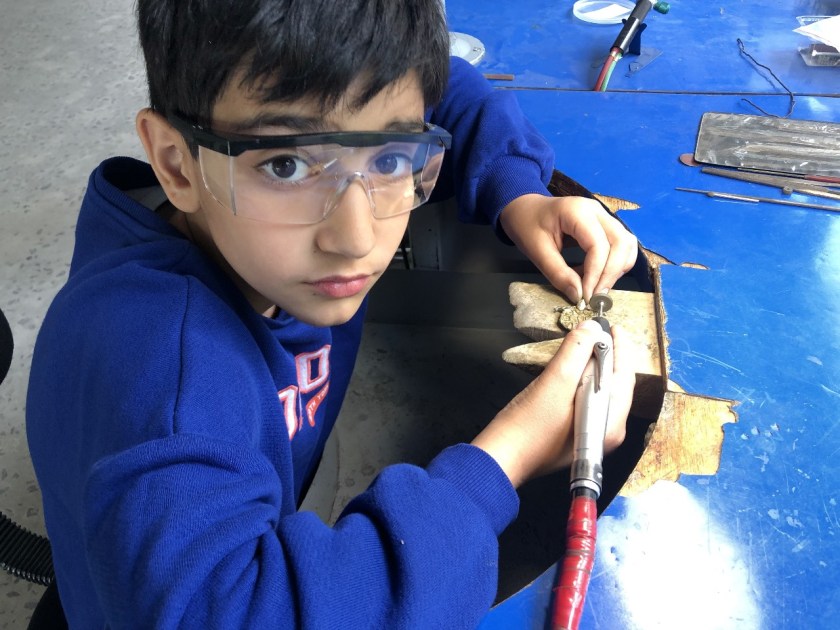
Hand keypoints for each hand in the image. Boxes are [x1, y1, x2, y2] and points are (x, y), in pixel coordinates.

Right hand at [471, 320, 634, 487]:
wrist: (500, 458)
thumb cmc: (525, 428)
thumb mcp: (554, 383)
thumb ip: (576, 352)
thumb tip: (592, 329)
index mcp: (609, 423)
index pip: (623, 376)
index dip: (618, 347)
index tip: (611, 326)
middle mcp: (606, 431)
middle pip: (614, 384)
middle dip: (605, 356)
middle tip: (593, 333)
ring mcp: (591, 434)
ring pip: (599, 391)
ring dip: (591, 368)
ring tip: (581, 347)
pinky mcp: (575, 433)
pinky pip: (586, 400)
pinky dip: (580, 382)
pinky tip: (569, 371)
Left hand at [498, 194, 637, 303]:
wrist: (525, 209)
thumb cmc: (527, 225)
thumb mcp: (536, 251)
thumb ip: (558, 274)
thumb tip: (578, 296)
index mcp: (577, 211)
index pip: (599, 245)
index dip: (596, 274)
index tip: (586, 296)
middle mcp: (596, 210)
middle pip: (621, 242)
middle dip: (612, 273)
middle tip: (595, 296)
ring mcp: (603, 216)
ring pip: (626, 244)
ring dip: (616, 269)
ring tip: (595, 287)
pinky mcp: (604, 226)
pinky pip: (620, 246)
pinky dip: (613, 264)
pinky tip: (593, 276)